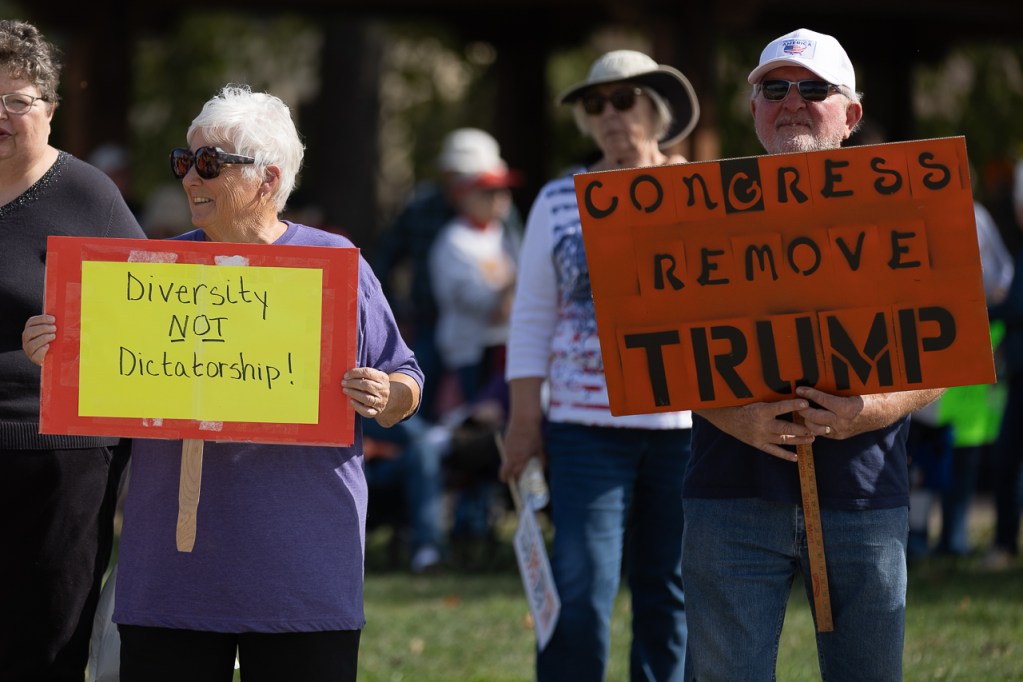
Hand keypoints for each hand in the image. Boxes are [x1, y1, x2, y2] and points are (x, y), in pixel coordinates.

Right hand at [22, 314, 55, 366]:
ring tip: (53, 336)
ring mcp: (29, 350)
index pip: (31, 322)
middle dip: (42, 329)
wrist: (54, 357)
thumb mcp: (53, 331)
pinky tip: (48, 346)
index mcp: (30, 330)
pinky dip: (42, 349)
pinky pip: (35, 354)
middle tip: (54, 328)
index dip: (41, 319)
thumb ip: (53, 324)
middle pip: (29, 332)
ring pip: (31, 344)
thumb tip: (59, 316)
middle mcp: (26, 340)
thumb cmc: (54, 342)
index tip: (53, 319)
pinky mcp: (34, 359)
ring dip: (43, 338)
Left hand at [342, 367, 390, 418]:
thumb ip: (363, 374)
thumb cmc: (374, 386)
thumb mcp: (374, 377)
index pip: (368, 372)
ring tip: (345, 390)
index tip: (346, 375)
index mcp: (382, 378)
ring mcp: (380, 401)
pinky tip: (351, 401)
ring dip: (353, 393)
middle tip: (343, 383)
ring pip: (366, 398)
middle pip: (367, 385)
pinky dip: (357, 406)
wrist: (385, 400)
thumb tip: (347, 374)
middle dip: (352, 383)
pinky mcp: (376, 411)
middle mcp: (383, 390)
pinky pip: (366, 410)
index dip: (355, 373)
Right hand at [499, 416, 543, 482]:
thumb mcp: (540, 449)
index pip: (513, 475)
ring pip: (506, 462)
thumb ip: (542, 461)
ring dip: (510, 465)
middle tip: (513, 478)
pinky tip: (519, 450)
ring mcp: (507, 449)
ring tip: (518, 463)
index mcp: (521, 459)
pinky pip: (507, 453)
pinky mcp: (506, 442)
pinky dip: (511, 455)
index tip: (516, 484)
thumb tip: (543, 469)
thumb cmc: (534, 435)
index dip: (514, 481)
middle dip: (507, 477)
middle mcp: (511, 456)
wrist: (524, 419)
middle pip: (504, 472)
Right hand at [695, 398, 813, 461]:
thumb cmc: (743, 406)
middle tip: (817, 428)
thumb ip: (772, 401)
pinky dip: (785, 455)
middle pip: (786, 428)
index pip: (781, 407)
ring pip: (783, 440)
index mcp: (761, 411)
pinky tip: (796, 457)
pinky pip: (773, 451)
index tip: (807, 403)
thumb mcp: (756, 400)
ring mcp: (760, 436)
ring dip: (799, 440)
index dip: (794, 405)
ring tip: (812, 439)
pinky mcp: (758, 444)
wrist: (726, 418)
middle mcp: (762, 425)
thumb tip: (792, 397)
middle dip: (803, 428)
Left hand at [793, 385, 941, 438]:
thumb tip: (823, 371)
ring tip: (801, 410)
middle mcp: (841, 422)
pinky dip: (814, 426)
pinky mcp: (839, 436)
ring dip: (806, 420)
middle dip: (803, 408)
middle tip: (797, 400)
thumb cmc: (868, 396)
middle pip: (814, 417)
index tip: (800, 389)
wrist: (882, 414)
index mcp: (846, 408)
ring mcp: (840, 431)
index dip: (809, 394)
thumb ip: (839, 385)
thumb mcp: (855, 388)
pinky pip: (822, 433)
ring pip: (815, 429)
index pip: (822, 401)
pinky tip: (809, 418)